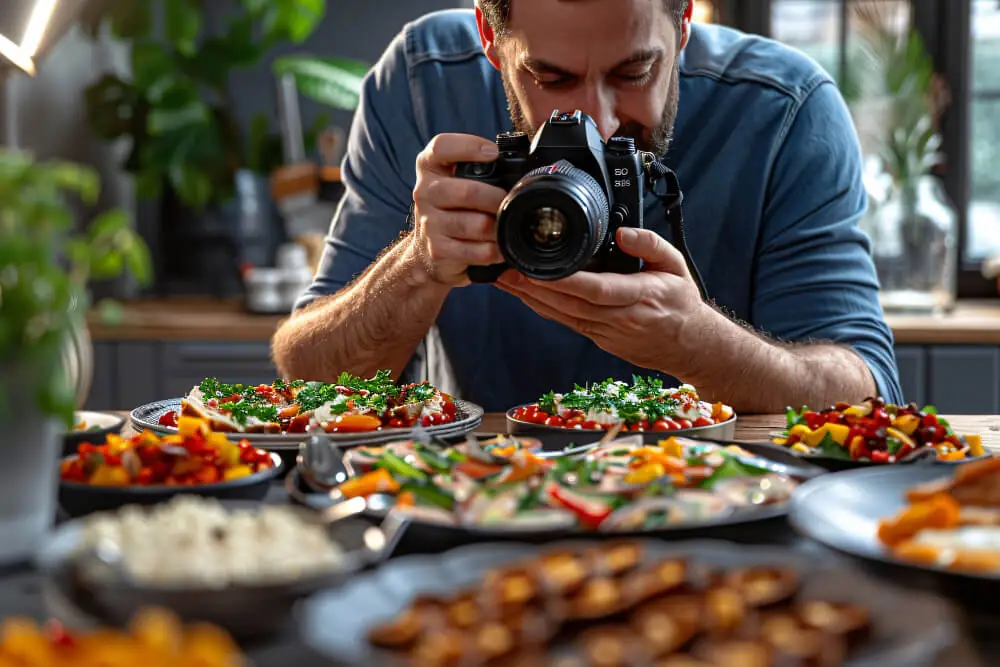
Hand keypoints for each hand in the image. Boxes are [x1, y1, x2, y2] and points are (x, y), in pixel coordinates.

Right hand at [408, 133, 506, 285]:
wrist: (427, 249)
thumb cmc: (452, 207)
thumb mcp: (456, 179)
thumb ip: (478, 167)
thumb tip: (521, 165)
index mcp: (429, 166)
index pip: (441, 147)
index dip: (469, 147)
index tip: (493, 153)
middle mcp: (425, 191)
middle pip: (467, 192)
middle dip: (496, 198)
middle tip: (509, 201)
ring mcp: (429, 222)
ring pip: (476, 224)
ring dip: (498, 226)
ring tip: (506, 224)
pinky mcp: (437, 248)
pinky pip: (476, 250)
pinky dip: (494, 250)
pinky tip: (498, 246)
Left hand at [496, 227, 713, 374]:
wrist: (690, 346)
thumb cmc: (681, 303)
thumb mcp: (677, 265)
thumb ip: (651, 244)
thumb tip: (623, 233)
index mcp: (641, 296)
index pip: (598, 289)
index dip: (567, 282)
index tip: (541, 269)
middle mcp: (621, 318)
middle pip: (570, 304)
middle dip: (535, 288)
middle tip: (507, 270)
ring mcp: (607, 332)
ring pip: (563, 315)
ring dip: (531, 299)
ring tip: (505, 280)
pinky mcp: (599, 339)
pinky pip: (566, 322)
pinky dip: (543, 309)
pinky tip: (524, 296)